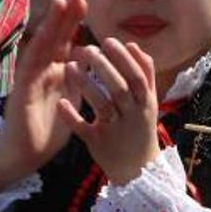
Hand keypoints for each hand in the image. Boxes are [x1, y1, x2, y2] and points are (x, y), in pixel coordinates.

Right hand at [0, 0, 88, 187]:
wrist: (26, 154)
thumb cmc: (48, 128)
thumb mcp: (70, 98)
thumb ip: (78, 78)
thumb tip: (89, 58)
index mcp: (56, 71)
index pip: (65, 40)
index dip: (74, 21)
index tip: (84, 1)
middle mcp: (42, 70)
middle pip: (53, 37)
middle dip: (64, 15)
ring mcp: (30, 78)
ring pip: (41, 46)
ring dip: (50, 25)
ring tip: (59, 3)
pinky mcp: (22, 91)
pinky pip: (30, 69)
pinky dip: (38, 51)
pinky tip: (44, 37)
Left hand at [59, 37, 159, 183]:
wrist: (137, 171)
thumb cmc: (140, 128)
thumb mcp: (149, 102)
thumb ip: (144, 73)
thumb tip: (133, 45)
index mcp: (145, 103)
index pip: (136, 76)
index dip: (123, 58)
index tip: (107, 40)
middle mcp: (132, 116)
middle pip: (119, 88)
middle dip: (103, 66)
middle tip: (86, 49)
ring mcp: (114, 131)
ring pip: (101, 105)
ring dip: (86, 85)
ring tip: (70, 66)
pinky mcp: (97, 143)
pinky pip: (83, 128)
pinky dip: (72, 115)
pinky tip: (61, 101)